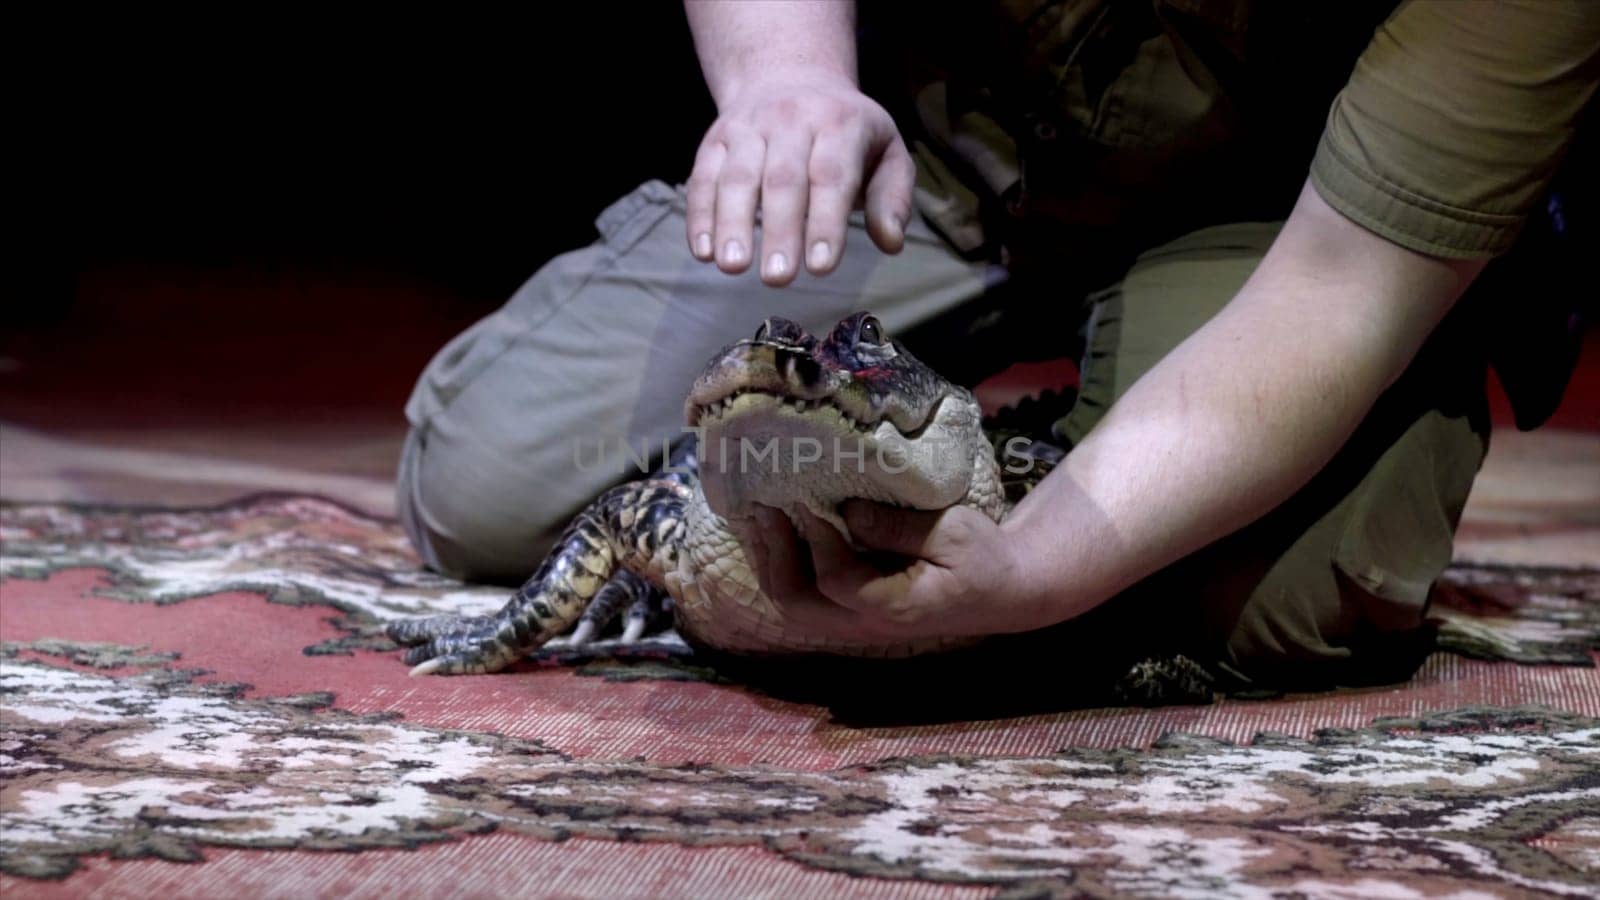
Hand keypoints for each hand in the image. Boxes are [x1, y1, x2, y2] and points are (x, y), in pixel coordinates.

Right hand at [685, 69, 915, 285]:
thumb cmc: (846, 131)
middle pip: (782, 178)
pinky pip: (703, 177)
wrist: (790, 75)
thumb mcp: (885, 150)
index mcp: (839, 123)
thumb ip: (892, 197)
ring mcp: (748, 128)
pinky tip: (702, 251)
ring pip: (737, 177)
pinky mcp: (716, 139)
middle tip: (778, 278)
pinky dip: (700, 215)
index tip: (821, 267)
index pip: (831, 175)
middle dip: (780, 231)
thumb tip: (891, 242)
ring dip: (732, 223)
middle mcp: (791, 119)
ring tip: (733, 266)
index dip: (826, 222)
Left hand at [744, 500, 1058, 643]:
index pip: (836, 581)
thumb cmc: (983, 559)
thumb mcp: (955, 533)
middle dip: (772, 556)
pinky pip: (805, 599)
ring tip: (757, 519)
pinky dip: (783, 568)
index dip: (816, 540)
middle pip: (798, 606)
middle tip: (762, 509)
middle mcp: (867, 625)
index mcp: (896, 606)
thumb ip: (900, 527)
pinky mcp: (852, 615)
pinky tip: (775, 535)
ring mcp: (856, 625)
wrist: (1002, 593)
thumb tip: (848, 511)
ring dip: (769, 563)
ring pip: (794, 608)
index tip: (806, 499)